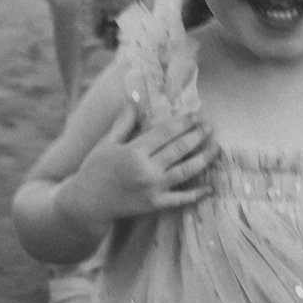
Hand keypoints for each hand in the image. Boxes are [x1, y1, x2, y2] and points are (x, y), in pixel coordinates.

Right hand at [64, 107, 215, 235]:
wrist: (86, 203)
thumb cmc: (94, 169)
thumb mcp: (107, 142)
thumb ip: (124, 122)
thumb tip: (134, 98)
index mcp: (134, 151)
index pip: (165, 133)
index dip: (183, 123)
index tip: (195, 116)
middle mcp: (146, 169)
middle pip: (179, 149)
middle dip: (197, 136)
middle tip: (209, 127)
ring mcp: (152, 189)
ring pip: (185, 171)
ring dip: (203, 159)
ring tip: (215, 148)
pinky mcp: (154, 204)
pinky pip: (180, 199)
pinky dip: (196, 194)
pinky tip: (209, 188)